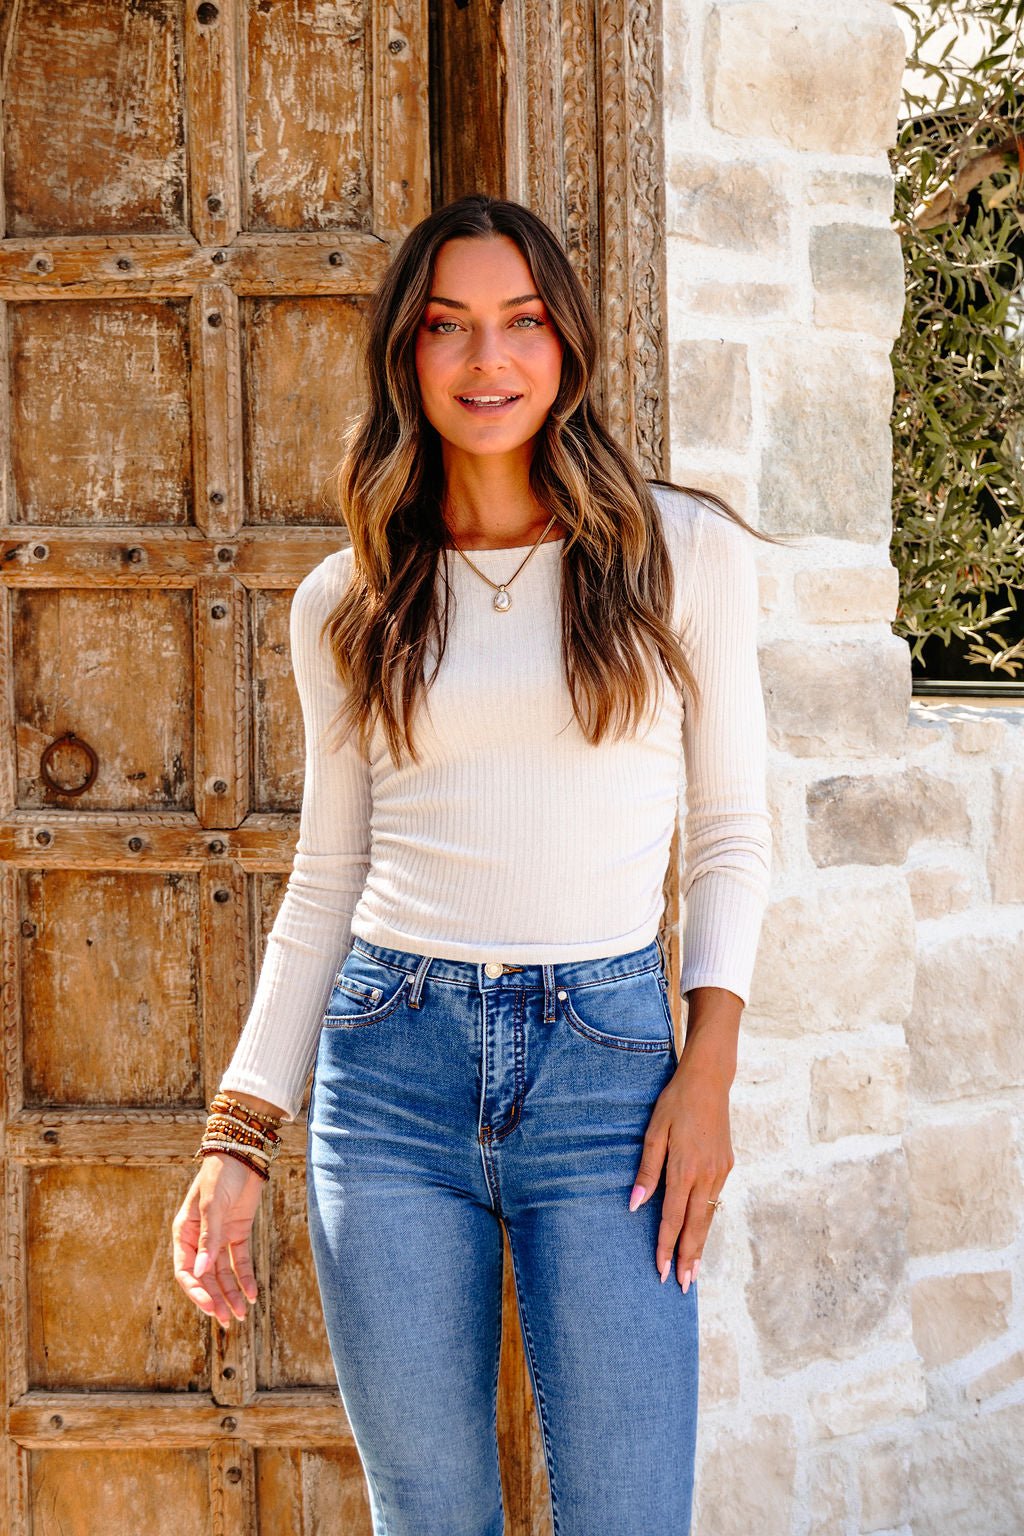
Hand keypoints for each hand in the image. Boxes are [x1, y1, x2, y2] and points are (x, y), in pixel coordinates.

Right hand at [172, 1154, 264, 1327]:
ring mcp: (219, 1237)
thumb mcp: (212, 1205)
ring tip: (240, 1316)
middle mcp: (199, 1238)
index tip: (211, 1308)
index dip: (196, 1292)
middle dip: (216, 1300)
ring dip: (230, 1294)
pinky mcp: (238, 1233)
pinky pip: (239, 1261)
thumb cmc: (221, 1174)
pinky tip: (252, 1295)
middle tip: (227, 1321)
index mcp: (184, 1232)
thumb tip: (200, 1272)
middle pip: (205, 1277)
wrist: (245, 1153)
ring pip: (222, 1273)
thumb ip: (208, 1238)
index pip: (185, 1271)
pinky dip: (245, 1278)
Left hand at [629, 986, 739, 1291]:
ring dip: (700, 1245)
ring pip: (708, 1217)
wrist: (709, 1080)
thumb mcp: (654, 1132)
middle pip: (696, 1227)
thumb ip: (647, 1171)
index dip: (666, 1247)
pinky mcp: (727, 1166)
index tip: (662, 1272)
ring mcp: (720, 1172)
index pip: (673, 1219)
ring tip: (693, 1271)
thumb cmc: (675, 1103)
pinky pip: (715, 1202)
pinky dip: (707, 1222)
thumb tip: (635, 1205)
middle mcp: (706, 1176)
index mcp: (685, 1169)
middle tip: (684, 1287)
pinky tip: (701, 1233)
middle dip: (689, 1259)